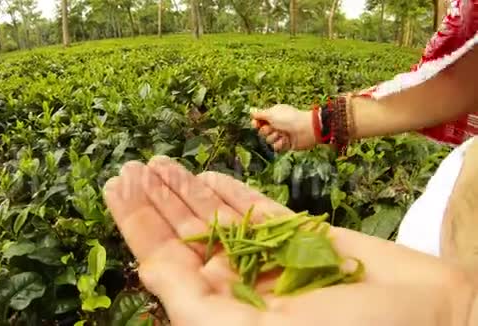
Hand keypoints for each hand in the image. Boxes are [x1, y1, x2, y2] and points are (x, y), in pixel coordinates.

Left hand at [103, 156, 475, 325]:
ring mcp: (268, 258)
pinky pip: (256, 210)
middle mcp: (239, 284)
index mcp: (220, 310)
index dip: (136, 221)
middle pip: (184, 233)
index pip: (164, 258)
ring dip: (186, 189)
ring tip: (159, 161)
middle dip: (156, 199)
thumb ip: (194, 302)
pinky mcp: (299, 238)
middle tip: (131, 165)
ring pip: (215, 217)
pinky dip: (230, 191)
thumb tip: (147, 269)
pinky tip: (208, 174)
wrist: (428, 319)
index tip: (115, 184)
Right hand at [251, 104, 316, 150]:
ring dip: (274, 137)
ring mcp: (281, 134)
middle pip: (262, 131)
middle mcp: (276, 124)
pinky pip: (276, 147)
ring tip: (283, 134)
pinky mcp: (285, 144)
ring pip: (268, 140)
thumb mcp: (272, 113)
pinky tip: (286, 140)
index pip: (259, 120)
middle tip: (274, 127)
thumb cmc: (289, 119)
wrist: (306, 130)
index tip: (255, 124)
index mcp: (274, 114)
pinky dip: (280, 144)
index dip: (256, 123)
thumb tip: (251, 111)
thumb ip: (260, 114)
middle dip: (267, 130)